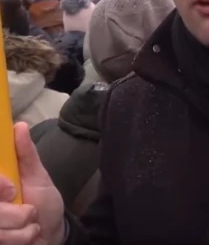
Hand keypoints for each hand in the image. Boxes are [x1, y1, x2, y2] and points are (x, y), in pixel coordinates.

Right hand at [0, 122, 64, 244]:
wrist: (53, 233)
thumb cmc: (43, 202)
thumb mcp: (37, 176)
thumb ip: (26, 154)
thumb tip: (19, 126)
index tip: (10, 189)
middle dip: (12, 214)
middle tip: (29, 211)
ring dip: (21, 227)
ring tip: (31, 222)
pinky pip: (1, 240)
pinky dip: (20, 239)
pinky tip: (28, 236)